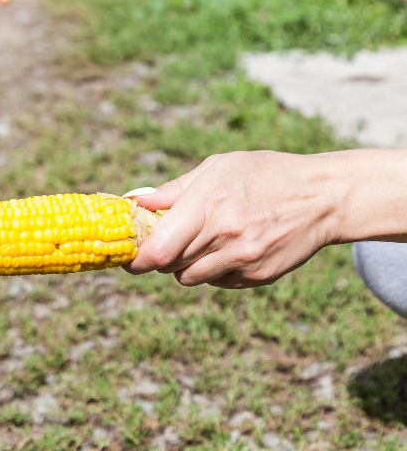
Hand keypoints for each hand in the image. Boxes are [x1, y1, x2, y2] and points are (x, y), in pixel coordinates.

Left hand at [125, 151, 340, 287]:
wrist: (323, 198)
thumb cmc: (265, 175)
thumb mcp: (219, 167)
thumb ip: (175, 189)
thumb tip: (137, 203)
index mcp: (208, 205)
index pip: (157, 251)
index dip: (136, 259)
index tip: (128, 256)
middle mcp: (223, 237)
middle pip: (167, 266)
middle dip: (158, 257)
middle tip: (164, 242)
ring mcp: (242, 260)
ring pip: (188, 278)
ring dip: (184, 265)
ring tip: (201, 242)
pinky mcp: (257, 277)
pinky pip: (216, 282)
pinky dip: (212, 271)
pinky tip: (228, 249)